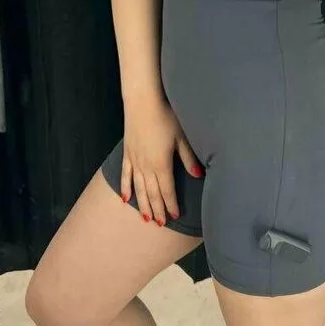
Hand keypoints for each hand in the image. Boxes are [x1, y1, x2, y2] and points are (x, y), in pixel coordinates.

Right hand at [121, 96, 203, 226]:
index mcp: (161, 164)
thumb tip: (198, 175)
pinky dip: (126, 188)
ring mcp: (135, 161)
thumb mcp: (182, 137)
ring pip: (139, 189)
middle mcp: (146, 166)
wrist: (142, 102)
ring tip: (146, 218)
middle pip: (152, 193)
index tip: (175, 216)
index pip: (167, 190)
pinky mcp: (127, 154)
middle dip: (158, 210)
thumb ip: (189, 158)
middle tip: (161, 224)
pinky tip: (126, 199)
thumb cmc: (165, 116)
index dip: (171, 205)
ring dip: (143, 204)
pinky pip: (125, 176)